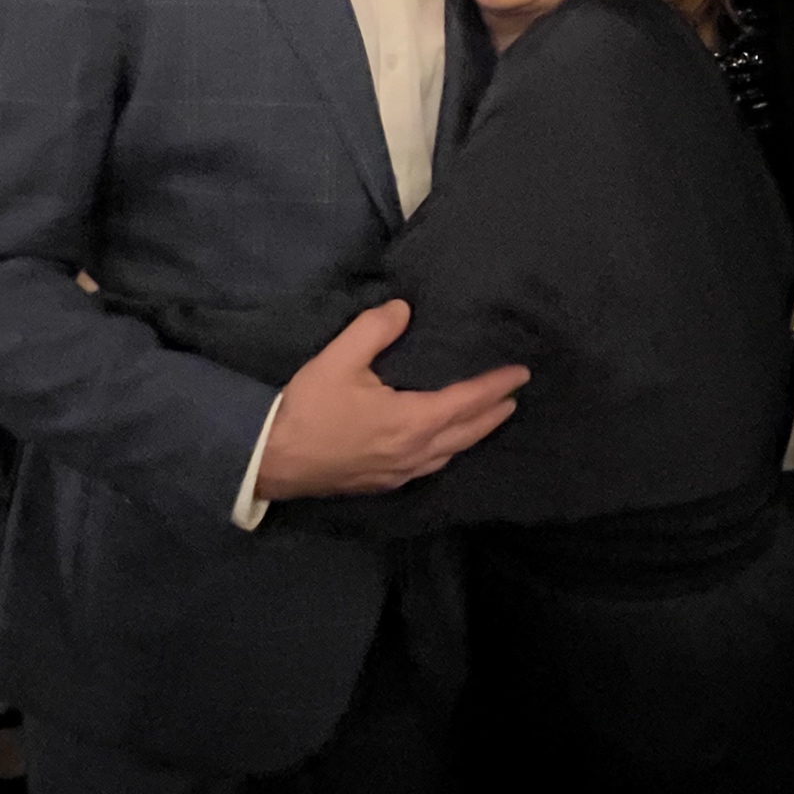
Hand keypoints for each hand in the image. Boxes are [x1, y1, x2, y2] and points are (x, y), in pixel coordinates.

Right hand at [255, 300, 527, 500]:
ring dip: (475, 434)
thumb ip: (374, 329)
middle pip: (467, 432)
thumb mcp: (338, 359)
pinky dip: (449, 452)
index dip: (495, 386)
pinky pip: (431, 467)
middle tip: (515, 396)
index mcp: (412, 420)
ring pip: (451, 454)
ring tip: (489, 419)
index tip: (520, 374)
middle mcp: (416, 452)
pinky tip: (445, 447)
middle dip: (494, 413)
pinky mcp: (384, 483)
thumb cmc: (308, 409)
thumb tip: (404, 309)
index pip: (466, 401)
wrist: (272, 461)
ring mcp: (400, 472)